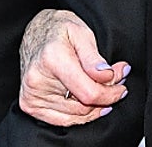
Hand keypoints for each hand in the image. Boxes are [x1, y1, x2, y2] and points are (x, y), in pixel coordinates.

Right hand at [18, 9, 128, 125]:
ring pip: (76, 116)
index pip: (88, 93)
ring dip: (94, 106)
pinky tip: (89, 102)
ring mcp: (32, 95)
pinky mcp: (30, 104)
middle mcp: (38, 80)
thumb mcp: (81, 32)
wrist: (35, 32)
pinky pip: (63, 121)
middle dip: (105, 97)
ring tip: (102, 88)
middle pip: (83, 107)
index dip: (110, 94)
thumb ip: (94, 57)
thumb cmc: (59, 30)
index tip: (121, 86)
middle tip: (116, 82)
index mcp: (52, 59)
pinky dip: (80, 115)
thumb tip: (107, 77)